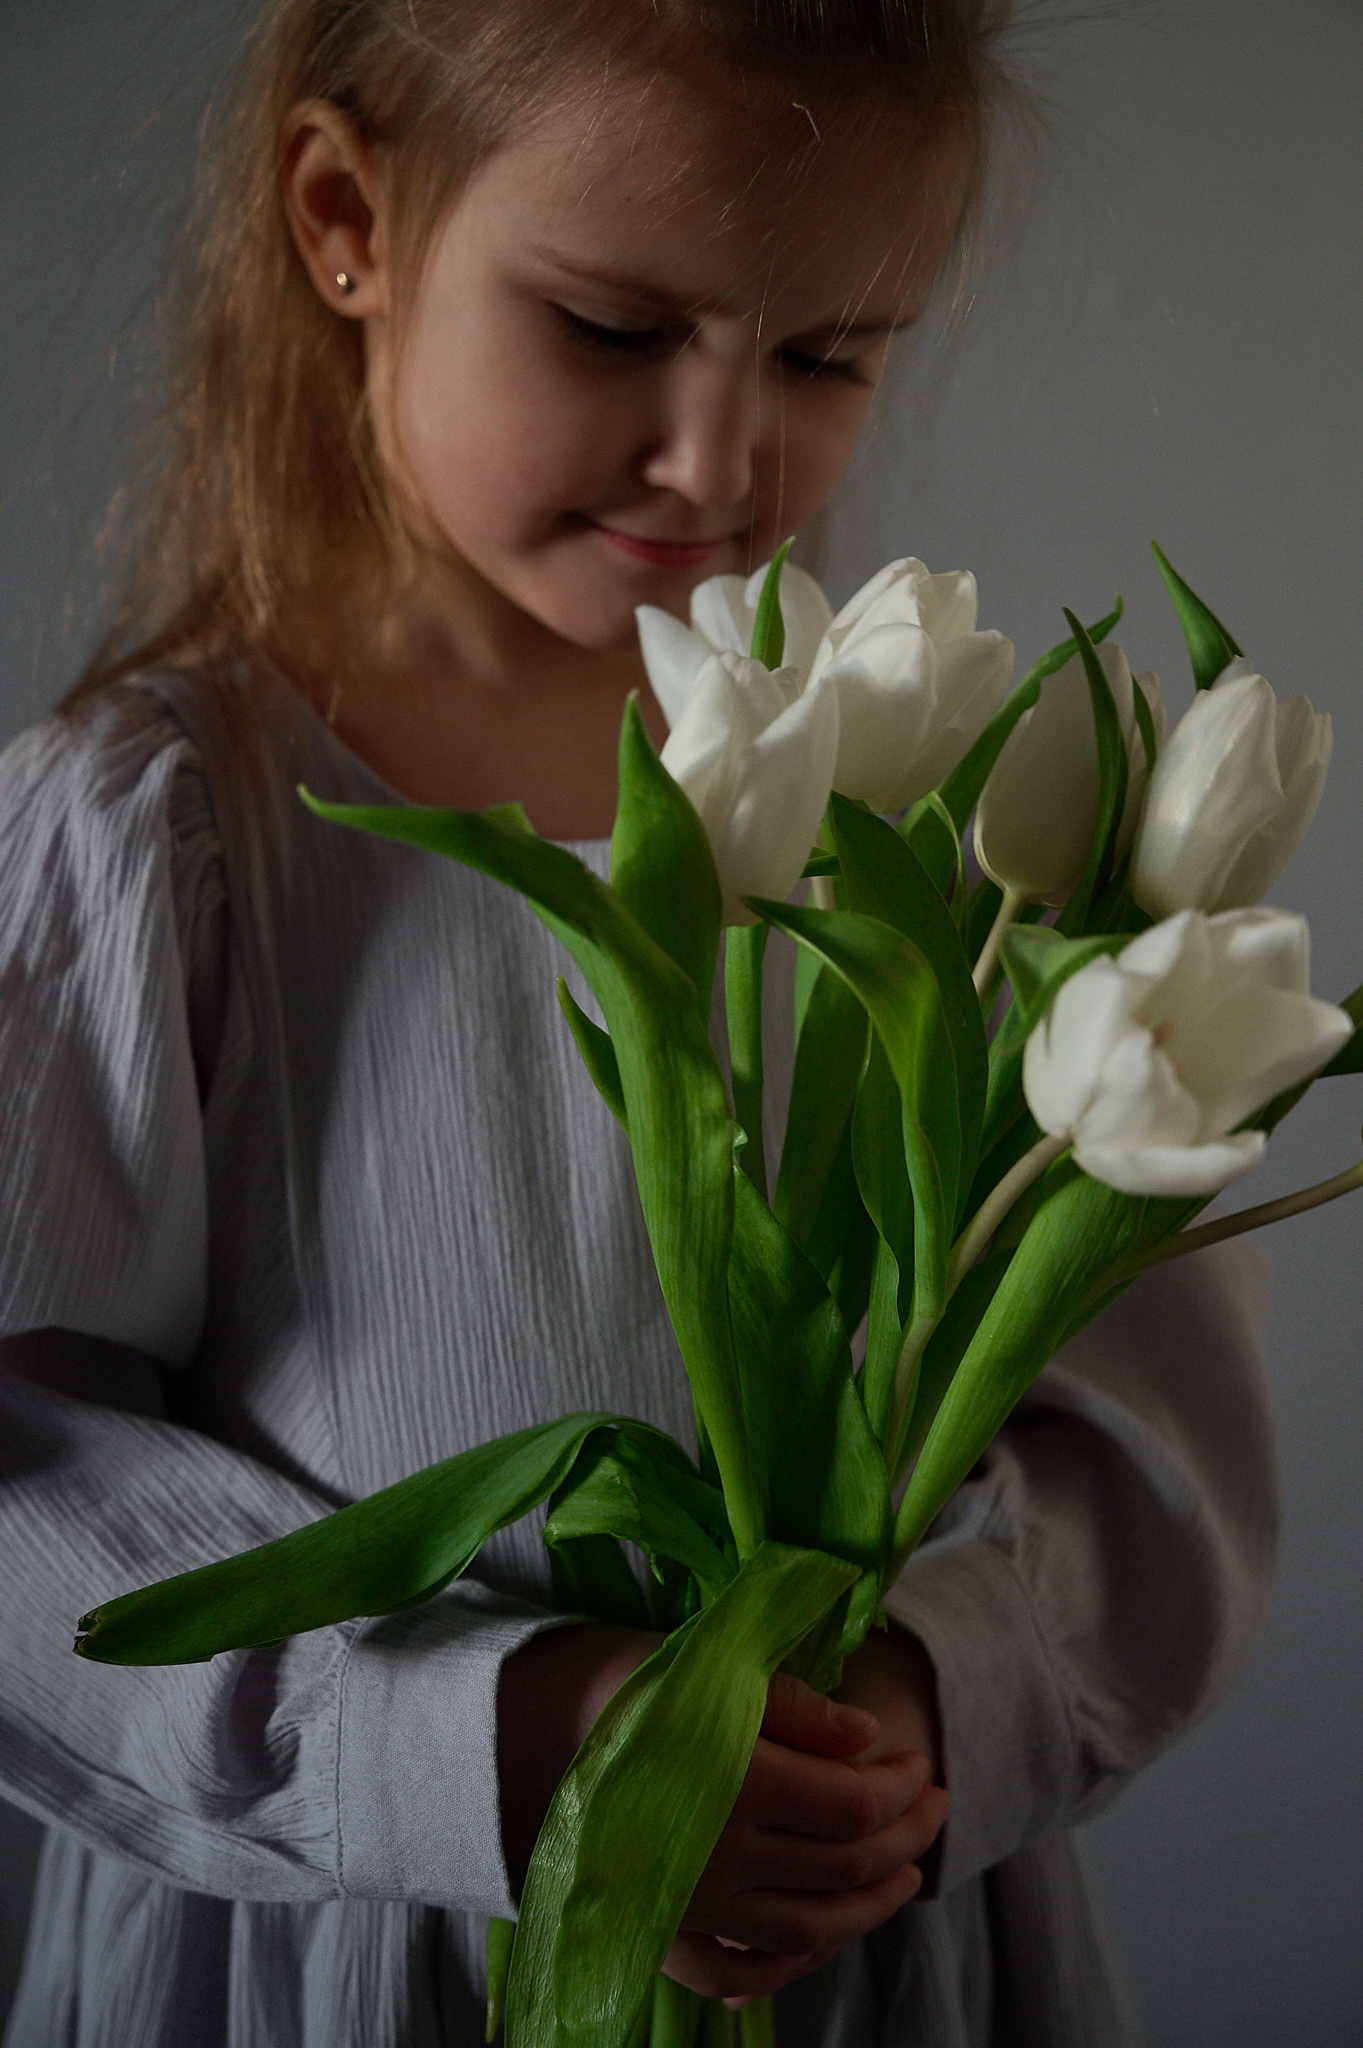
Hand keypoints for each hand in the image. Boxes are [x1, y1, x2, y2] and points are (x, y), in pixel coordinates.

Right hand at [665, 1662, 946, 2003]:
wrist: (537, 1726)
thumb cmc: (636, 1684)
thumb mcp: (718, 1669)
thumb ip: (798, 1707)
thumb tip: (869, 1739)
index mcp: (738, 1781)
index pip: (853, 1804)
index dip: (903, 1788)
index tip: (921, 1763)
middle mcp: (719, 1855)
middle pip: (843, 1866)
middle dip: (905, 1838)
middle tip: (937, 1807)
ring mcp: (690, 1903)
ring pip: (807, 1929)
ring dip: (869, 1907)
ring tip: (905, 1875)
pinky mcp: (662, 1929)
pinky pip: (737, 1972)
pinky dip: (789, 1965)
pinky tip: (822, 1939)